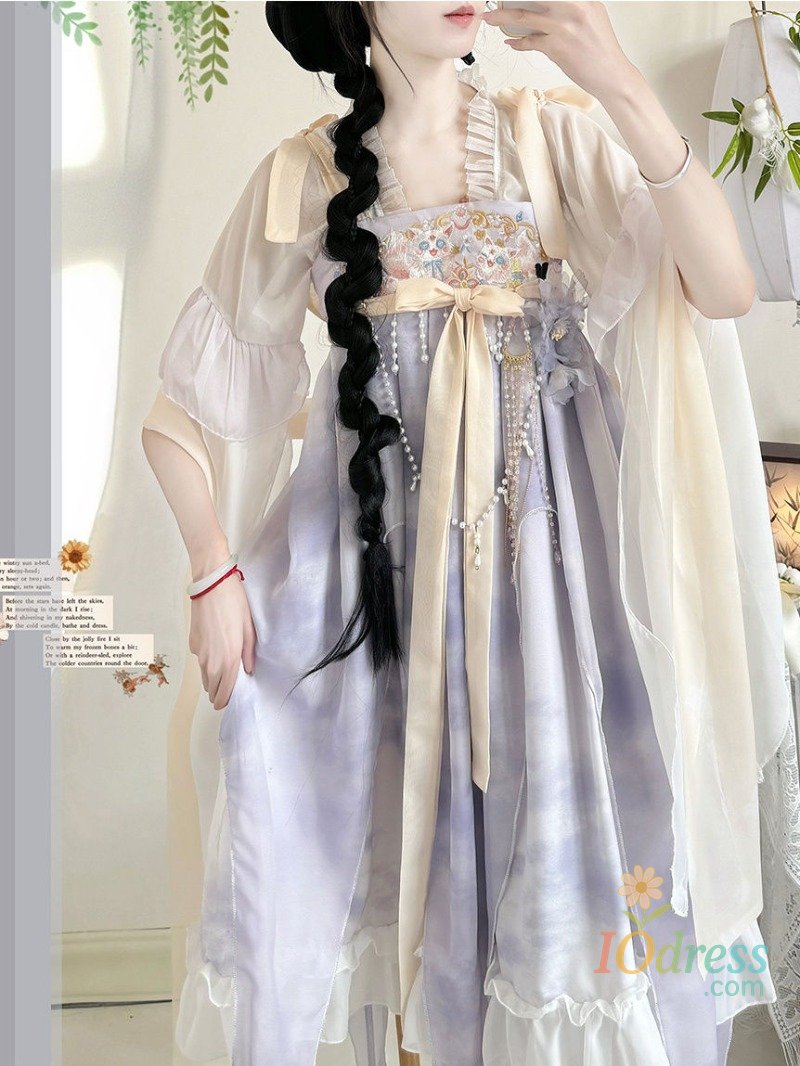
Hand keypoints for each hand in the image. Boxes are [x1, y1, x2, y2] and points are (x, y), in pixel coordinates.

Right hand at [188, 569, 255, 710]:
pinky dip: (206, 663)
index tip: (226, 703)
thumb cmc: (233, 604)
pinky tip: (215, 651)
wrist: (211, 585)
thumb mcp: (249, 629)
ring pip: (204, 676)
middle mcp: (211, 660)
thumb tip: (248, 669)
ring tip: (222, 675)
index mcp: (228, 659)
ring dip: (212, 680)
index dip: (225, 700)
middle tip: (226, 690)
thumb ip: (248, 653)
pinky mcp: (192, 643)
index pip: (224, 691)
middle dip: (218, 693)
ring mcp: (199, 653)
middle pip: (212, 688)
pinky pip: (200, 661)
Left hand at [482, 2, 638, 101]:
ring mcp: (563, 27)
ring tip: (490, 18)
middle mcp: (573, 8)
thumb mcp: (593, 16)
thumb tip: (550, 4)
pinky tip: (511, 41)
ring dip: (503, 17)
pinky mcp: (556, 47)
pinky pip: (529, 42)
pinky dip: (518, 42)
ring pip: (524, 17)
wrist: (611, 75)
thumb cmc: (601, 51)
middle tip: (497, 0)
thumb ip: (572, 7)